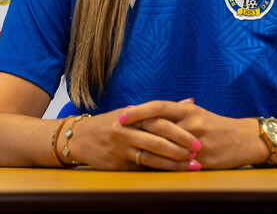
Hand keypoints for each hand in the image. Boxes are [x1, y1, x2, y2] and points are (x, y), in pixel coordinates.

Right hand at [66, 101, 199, 170]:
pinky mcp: (116, 163)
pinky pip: (140, 168)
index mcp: (133, 115)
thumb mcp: (133, 113)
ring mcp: (120, 147)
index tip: (197, 138)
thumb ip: (162, 110)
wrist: (79, 138)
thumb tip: (190, 101)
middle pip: (157, 138)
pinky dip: (158, 171)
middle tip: (197, 153)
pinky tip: (172, 174)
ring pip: (151, 156)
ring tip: (191, 166)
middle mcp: (126, 129)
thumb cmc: (111, 124)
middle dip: (179, 146)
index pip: (159, 121)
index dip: (179, 130)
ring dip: (173, 163)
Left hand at [119, 100, 262, 169]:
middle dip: (137, 128)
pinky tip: (147, 166)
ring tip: (128, 151)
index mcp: (189, 110)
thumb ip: (171, 112)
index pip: (160, 106)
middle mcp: (192, 123)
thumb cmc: (214, 125)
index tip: (123, 114)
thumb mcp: (196, 113)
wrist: (243, 140)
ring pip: (166, 147)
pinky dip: (161, 165)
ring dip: (146, 149)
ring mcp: (197, 143)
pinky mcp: (202, 161)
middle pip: (159, 125)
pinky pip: (177, 165)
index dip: (140, 110)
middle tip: (117, 131)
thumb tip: (142, 109)